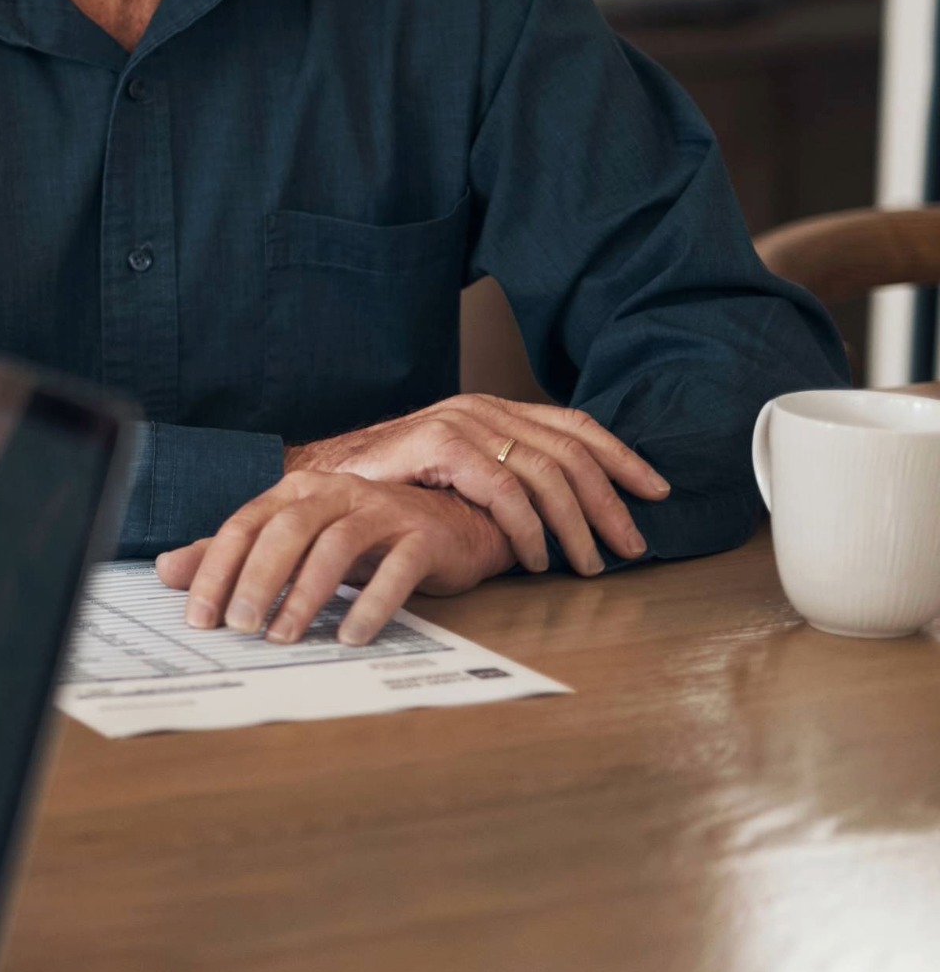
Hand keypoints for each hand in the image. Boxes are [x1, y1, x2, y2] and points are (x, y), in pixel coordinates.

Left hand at [155, 471, 514, 644]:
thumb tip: (166, 570)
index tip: (199, 616)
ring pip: (335, 546)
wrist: (451, 523)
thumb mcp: (295, 542)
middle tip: (240, 627)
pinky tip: (350, 634)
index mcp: (295, 491)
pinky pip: (396, 570)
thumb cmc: (362, 536)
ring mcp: (382, 512)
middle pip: (286, 531)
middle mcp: (335, 492)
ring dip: (306, 594)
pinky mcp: (423, 538)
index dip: (217, 569)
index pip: (244, 526)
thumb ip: (235, 556)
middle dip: (257, 581)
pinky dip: (371, 603)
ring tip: (286, 637)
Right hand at [285, 394, 667, 575]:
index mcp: (492, 408)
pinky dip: (528, 528)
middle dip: (612, 503)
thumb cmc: (383, 485)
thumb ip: (500, 477)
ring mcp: (461, 421)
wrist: (313, 477)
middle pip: (571, 452)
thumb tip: (562, 510)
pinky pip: (505, 489)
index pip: (575, 424)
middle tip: (631, 547)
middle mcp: (482, 407)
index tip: (658, 492)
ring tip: (589, 565)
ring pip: (546, 472)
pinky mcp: (439, 443)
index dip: (623, 457)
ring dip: (576, 525)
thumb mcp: (453, 474)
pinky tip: (534, 558)